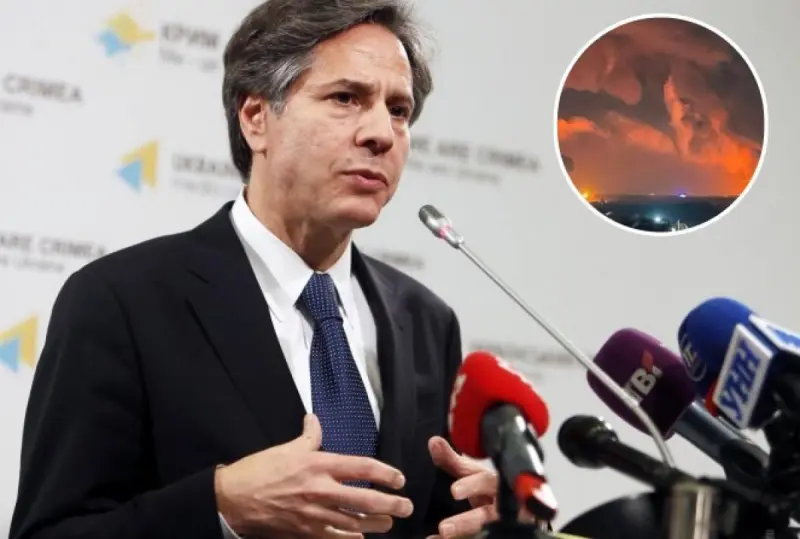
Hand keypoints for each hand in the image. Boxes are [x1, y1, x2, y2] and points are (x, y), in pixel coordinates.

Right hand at [214, 414, 413, 537]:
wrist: (233, 499)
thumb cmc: (259, 471)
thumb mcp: (287, 448)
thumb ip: (309, 436)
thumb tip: (315, 420)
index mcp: (319, 465)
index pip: (361, 468)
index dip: (384, 473)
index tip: (399, 478)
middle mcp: (321, 490)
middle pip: (365, 500)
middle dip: (390, 504)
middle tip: (407, 506)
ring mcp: (314, 515)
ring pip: (354, 523)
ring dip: (376, 524)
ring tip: (390, 522)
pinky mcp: (305, 532)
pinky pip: (334, 538)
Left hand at [426, 436, 498, 538]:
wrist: (518, 509)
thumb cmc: (492, 488)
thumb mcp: (474, 474)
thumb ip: (453, 461)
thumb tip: (433, 442)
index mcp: (499, 482)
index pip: (488, 482)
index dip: (473, 486)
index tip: (454, 491)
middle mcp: (507, 504)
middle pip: (490, 514)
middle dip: (468, 521)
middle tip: (444, 528)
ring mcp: (507, 522)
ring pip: (488, 529)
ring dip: (465, 533)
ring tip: (443, 536)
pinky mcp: (504, 531)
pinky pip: (486, 537)